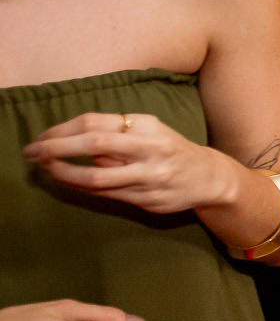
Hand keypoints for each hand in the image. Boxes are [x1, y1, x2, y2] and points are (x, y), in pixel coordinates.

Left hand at [23, 112, 235, 215]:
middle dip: (57, 148)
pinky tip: (70, 182)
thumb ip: (114, 135)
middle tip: (31, 152)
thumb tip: (71, 141)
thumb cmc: (169, 150)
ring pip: (97, 176)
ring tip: (47, 170)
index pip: (96, 121)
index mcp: (147, 126)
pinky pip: (105, 194)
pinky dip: (82, 187)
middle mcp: (150, 148)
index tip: (41, 137)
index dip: (62, 129)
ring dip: (65, 173)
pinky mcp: (147, 199)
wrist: (207, 177)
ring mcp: (149, 175)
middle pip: (95, 143)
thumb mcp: (148, 132)